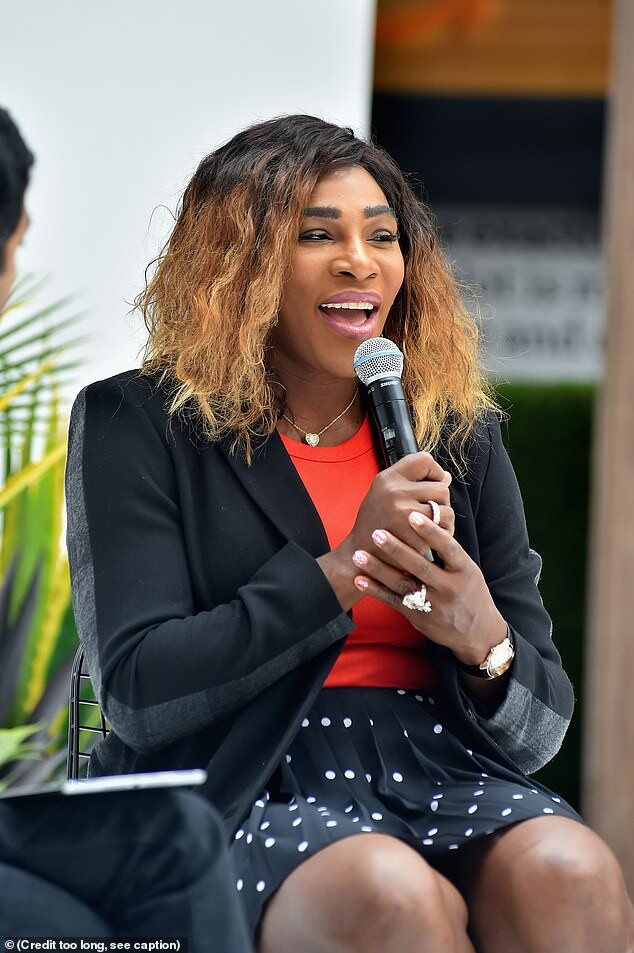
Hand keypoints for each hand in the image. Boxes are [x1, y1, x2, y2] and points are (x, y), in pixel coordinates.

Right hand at [317, 452, 452, 610]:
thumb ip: (412, 484)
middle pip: (441, 487)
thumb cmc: (375, 525)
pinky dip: (441, 537)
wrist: (360, 557)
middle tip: (429, 514)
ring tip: (432, 528)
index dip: (433, 472)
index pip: (424, 460)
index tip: (430, 487)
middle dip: (441, 502)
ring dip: (445, 521)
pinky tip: (429, 540)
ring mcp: (403, 513)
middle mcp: (394, 491)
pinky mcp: (413, 535)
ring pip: (446, 510)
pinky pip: (443, 531)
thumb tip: (446, 476)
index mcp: (386, 479)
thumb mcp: (385, 495)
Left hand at [351, 510, 506, 666]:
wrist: (477, 633)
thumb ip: (447, 551)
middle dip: (396, 549)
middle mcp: (450, 588)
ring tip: (358, 554)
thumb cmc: (468, 591)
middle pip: (420, 566)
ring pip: (402, 584)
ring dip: (378, 569)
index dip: (430, 531)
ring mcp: (433, 605)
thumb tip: (425, 520)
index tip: (412, 515)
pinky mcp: (418, 617)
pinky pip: (394, 601)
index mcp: (465, 571)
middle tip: (376, 532)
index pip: (447, 547)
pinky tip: (359, 579)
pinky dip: (375, 590)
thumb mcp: (468, 570)